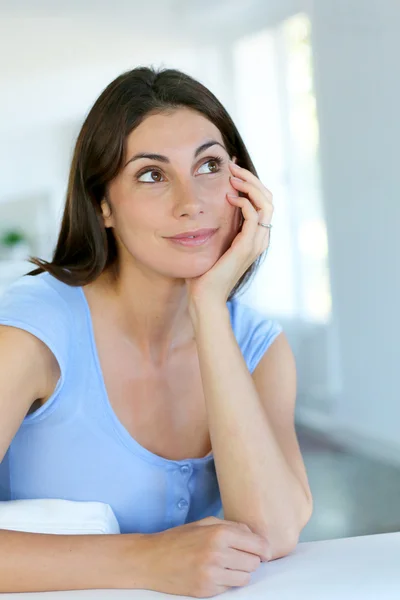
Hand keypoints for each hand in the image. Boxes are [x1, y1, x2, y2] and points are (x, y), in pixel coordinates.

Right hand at [136, 516, 269, 597]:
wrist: (152, 560)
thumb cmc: (179, 539)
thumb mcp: (205, 523)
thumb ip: (231, 526)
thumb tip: (254, 535)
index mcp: (219, 534)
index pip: (257, 544)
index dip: (264, 549)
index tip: (264, 551)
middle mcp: (217, 554)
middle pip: (254, 562)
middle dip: (250, 559)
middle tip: (239, 555)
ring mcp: (212, 575)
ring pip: (245, 578)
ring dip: (240, 572)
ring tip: (227, 565)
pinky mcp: (206, 591)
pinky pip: (230, 588)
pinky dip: (227, 582)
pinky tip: (215, 573)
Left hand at [185, 161, 273, 307]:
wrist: (205, 296)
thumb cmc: (204, 272)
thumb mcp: (213, 242)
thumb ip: (219, 225)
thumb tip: (210, 207)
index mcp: (254, 237)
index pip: (263, 202)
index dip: (251, 183)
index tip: (231, 170)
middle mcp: (260, 238)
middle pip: (269, 198)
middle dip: (252, 178)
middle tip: (233, 167)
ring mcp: (256, 243)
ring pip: (266, 204)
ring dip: (250, 185)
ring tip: (232, 177)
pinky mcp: (246, 247)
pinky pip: (255, 217)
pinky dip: (244, 202)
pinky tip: (229, 197)